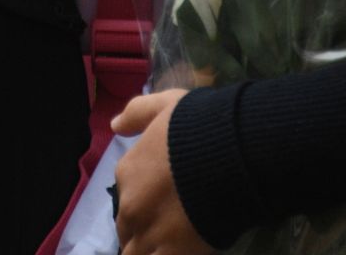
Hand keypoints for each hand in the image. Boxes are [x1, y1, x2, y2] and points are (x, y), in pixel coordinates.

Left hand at [112, 90, 211, 254]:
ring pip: (135, 253)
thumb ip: (137, 113)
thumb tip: (115, 125)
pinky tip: (182, 252)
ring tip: (169, 243)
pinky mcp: (171, 254)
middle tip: (168, 230)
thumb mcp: (165, 105)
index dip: (144, 204)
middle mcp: (131, 205)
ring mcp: (149, 233)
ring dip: (148, 250)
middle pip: (127, 230)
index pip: (126, 198)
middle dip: (143, 232)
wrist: (230, 156)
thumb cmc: (199, 126)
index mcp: (128, 172)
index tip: (163, 205)